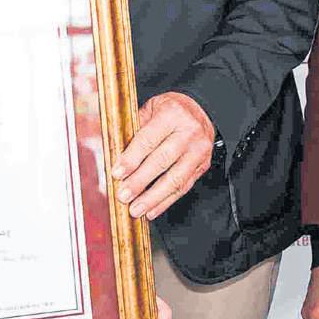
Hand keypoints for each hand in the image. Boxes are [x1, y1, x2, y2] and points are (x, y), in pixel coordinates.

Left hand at [110, 91, 214, 220]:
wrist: (202, 110)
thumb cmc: (171, 110)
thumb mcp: (151, 108)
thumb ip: (135, 129)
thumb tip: (114, 154)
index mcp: (172, 114)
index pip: (148, 140)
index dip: (131, 159)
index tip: (117, 174)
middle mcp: (189, 132)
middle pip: (161, 161)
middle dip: (140, 181)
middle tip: (123, 195)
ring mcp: (198, 151)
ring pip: (175, 179)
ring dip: (153, 198)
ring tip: (136, 209)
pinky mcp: (203, 166)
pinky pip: (184, 187)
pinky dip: (166, 201)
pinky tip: (152, 210)